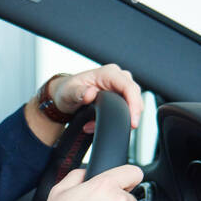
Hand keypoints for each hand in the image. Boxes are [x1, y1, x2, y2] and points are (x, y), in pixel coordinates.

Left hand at [27, 63, 143, 144]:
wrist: (65, 97)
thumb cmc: (67, 91)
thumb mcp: (68, 92)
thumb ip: (78, 93)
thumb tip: (90, 94)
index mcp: (108, 73)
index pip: (129, 87)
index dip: (134, 104)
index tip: (133, 122)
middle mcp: (117, 78)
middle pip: (135, 97)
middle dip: (126, 116)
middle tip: (109, 127)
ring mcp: (120, 88)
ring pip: (131, 106)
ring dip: (117, 119)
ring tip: (92, 125)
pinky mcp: (120, 98)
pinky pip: (124, 111)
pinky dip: (113, 121)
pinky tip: (94, 124)